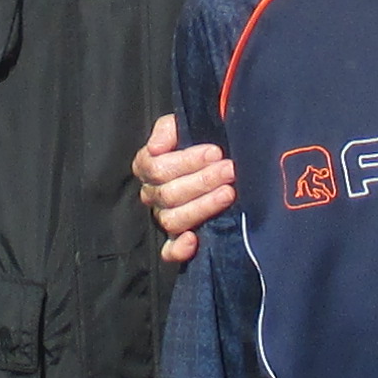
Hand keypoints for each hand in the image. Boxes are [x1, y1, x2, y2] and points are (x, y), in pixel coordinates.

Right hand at [136, 113, 239, 263]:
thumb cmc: (199, 141)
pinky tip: (194, 239)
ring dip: (202, 206)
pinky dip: (179, 248)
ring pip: (172, 220)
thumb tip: (156, 147)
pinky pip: (169, 251)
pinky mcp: (177, 239)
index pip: (156, 167)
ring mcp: (165, 217)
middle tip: (230, 170)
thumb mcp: (182, 126)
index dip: (186, 161)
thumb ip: (167, 129)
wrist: (220, 159)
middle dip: (203, 181)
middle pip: (168, 194)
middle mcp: (153, 195)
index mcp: (148, 167)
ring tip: (229, 193)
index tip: (216, 152)